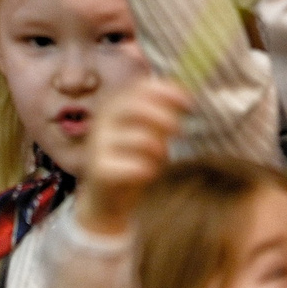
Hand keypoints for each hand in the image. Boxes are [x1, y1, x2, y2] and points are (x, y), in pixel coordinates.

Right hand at [76, 78, 189, 233]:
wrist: (106, 199)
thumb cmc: (131, 160)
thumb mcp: (149, 134)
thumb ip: (162, 116)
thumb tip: (186, 97)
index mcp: (115, 107)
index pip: (139, 88)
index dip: (166, 91)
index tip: (188, 102)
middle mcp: (102, 122)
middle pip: (133, 106)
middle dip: (162, 115)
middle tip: (179, 130)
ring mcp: (98, 145)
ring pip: (136, 138)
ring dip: (157, 147)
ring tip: (160, 157)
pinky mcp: (99, 169)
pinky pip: (130, 165)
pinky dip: (145, 169)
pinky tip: (148, 173)